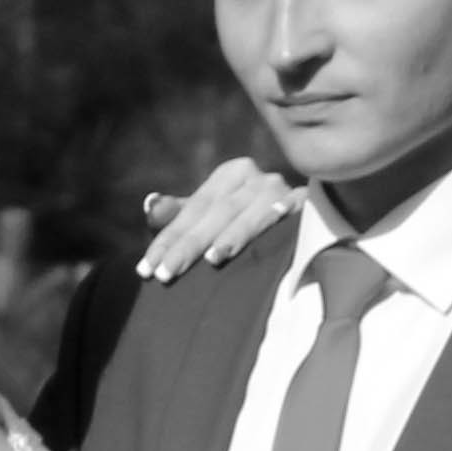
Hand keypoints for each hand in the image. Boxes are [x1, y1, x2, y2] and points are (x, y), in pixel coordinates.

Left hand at [133, 157, 304, 284]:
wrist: (307, 229)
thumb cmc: (245, 227)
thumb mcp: (209, 220)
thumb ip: (179, 214)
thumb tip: (149, 205)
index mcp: (229, 175)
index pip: (191, 210)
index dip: (165, 239)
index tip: (144, 270)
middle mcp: (254, 177)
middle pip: (215, 212)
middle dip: (188, 244)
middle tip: (165, 274)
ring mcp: (280, 188)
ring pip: (248, 212)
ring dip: (230, 235)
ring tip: (211, 259)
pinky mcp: (305, 202)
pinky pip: (286, 213)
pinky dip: (271, 223)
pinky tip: (261, 234)